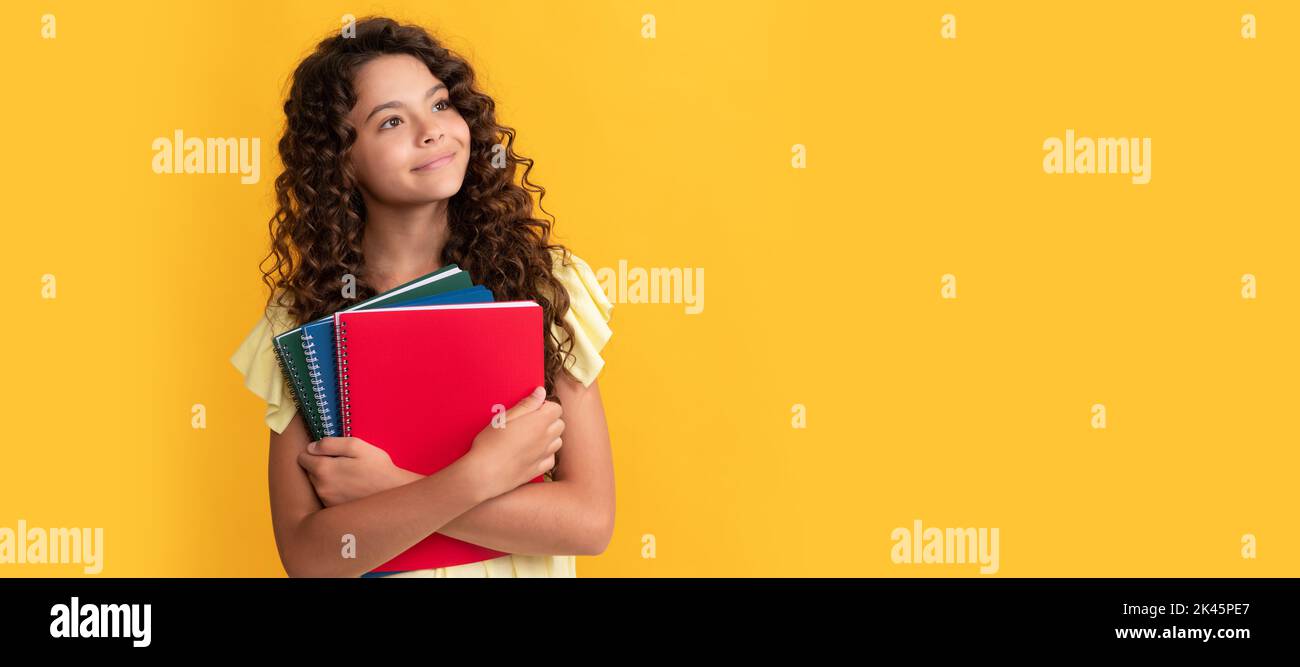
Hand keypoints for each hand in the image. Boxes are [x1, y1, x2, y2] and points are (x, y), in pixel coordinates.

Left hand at [297, 436, 417, 506]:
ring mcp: (326, 501)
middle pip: (309, 471)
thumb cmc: (378, 468)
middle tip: (341, 463)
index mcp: (323, 469)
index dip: (314, 451)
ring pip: (317, 484)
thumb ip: (331, 443)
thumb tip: (311, 447)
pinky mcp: (334, 511)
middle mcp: (320, 488)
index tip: (327, 452)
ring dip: (326, 479)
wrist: (394, 494)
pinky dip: (333, 491)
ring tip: (348, 476)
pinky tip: (349, 489)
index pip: (302, 457)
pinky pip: (325, 496)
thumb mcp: (358, 446)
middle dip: (319, 465)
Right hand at [465, 386, 564, 499]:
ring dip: (549, 437)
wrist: (483, 474)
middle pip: (559, 424)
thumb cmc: (490, 444)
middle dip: (549, 421)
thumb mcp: (504, 418)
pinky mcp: (538, 470)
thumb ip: (526, 404)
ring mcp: (543, 456)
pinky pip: (551, 459)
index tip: (532, 410)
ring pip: (558, 442)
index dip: (545, 406)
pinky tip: (532, 453)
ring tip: (531, 438)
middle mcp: (545, 439)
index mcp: (538, 422)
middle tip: (531, 422)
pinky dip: (545, 454)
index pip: (557, 408)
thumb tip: (541, 392)